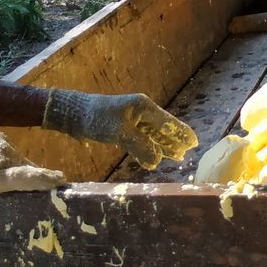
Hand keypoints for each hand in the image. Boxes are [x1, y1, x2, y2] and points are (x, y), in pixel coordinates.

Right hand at [0, 132, 65, 209]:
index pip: (18, 163)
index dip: (32, 178)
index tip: (49, 186)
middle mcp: (1, 145)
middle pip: (24, 170)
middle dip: (25, 187)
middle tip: (14, 203)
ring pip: (25, 176)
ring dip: (29, 190)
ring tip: (10, 202)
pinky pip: (24, 177)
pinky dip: (41, 179)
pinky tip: (57, 182)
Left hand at [42, 90, 197, 169]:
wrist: (72, 115)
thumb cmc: (95, 118)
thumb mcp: (119, 132)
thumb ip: (140, 145)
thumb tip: (157, 160)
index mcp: (143, 107)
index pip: (168, 122)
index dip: (181, 133)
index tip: (194, 143)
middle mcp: (141, 112)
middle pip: (163, 128)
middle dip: (175, 140)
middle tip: (188, 152)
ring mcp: (132, 120)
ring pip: (153, 134)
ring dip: (164, 146)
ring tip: (177, 156)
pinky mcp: (122, 128)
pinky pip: (142, 139)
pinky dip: (150, 147)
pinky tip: (155, 156)